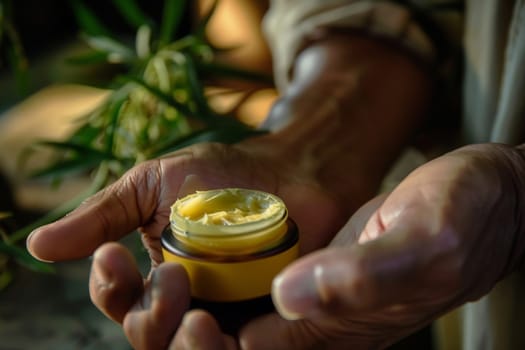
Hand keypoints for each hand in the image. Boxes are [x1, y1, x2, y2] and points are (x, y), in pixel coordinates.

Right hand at [27, 139, 354, 349]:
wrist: (290, 170)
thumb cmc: (221, 174)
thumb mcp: (153, 185)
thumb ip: (103, 215)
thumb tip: (36, 245)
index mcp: (153, 271)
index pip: (117, 298)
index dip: (108, 286)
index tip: (112, 256)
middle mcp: (184, 300)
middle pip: (148, 334)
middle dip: (149, 315)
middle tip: (172, 278)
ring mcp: (224, 313)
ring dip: (182, 342)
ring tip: (198, 318)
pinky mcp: (263, 322)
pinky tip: (226, 332)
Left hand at [172, 143, 524, 348]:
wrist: (470, 199)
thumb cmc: (459, 219)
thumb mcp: (423, 243)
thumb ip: (363, 276)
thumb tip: (287, 296)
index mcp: (339, 334)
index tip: (190, 317)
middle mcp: (313, 325)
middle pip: (227, 347)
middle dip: (178, 331)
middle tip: (160, 282)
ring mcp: (303, 296)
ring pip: (224, 316)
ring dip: (178, 303)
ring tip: (149, 267)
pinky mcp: (297, 268)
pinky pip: (239, 284)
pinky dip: (201, 274)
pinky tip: (176, 251)